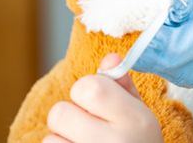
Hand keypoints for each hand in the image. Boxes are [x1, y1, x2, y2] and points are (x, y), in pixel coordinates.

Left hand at [44, 54, 162, 142]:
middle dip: (71, 117)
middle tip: (88, 127)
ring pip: (51, 139)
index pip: (88, 87)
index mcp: (134, 120)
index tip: (98, 103)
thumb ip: (123, 87)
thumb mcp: (141, 116)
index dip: (87, 91)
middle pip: (61, 112)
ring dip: (63, 141)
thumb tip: (109, 58)